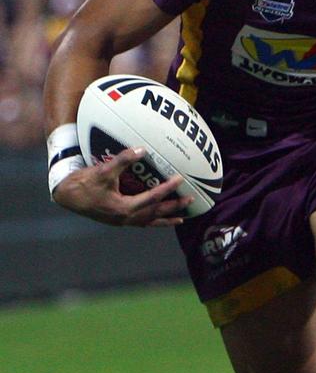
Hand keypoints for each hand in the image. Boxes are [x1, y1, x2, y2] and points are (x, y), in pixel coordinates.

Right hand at [52, 147, 192, 226]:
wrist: (67, 196)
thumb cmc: (84, 184)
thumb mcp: (104, 171)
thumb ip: (123, 160)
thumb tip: (141, 149)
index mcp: (124, 208)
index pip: (152, 198)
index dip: (167, 188)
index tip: (180, 179)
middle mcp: (125, 218)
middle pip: (156, 213)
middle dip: (174, 207)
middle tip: (191, 200)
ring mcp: (122, 221)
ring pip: (150, 222)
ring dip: (167, 218)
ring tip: (182, 218)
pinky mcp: (118, 220)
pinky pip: (141, 223)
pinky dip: (153, 222)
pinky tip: (159, 220)